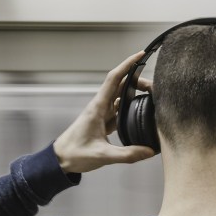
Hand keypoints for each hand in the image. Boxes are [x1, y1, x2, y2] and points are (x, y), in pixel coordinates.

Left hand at [53, 51, 155, 173]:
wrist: (60, 159)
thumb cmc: (75, 154)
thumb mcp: (103, 155)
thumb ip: (128, 154)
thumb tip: (149, 151)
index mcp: (98, 108)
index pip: (114, 79)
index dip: (128, 65)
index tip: (141, 55)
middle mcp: (100, 106)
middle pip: (121, 85)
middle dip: (138, 80)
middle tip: (155, 88)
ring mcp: (102, 113)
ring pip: (121, 96)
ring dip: (135, 92)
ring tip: (152, 96)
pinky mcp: (103, 121)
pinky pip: (119, 108)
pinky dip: (131, 106)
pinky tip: (141, 110)